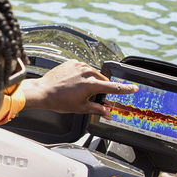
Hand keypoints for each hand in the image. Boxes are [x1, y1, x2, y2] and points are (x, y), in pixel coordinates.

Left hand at [20, 60, 136, 116]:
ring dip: (91, 80)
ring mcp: (79, 66)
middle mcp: (87, 72)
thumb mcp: (81, 108)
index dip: (125, 89)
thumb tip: (108, 114)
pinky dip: (82, 75)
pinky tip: (73, 82)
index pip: (113, 87)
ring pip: (93, 73)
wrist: (42, 91)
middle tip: (91, 96)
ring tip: (78, 90)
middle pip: (102, 80)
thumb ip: (97, 109)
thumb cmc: (59, 101)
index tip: (135, 88)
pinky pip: (83, 68)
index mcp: (91, 85)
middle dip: (100, 88)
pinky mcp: (72, 62)